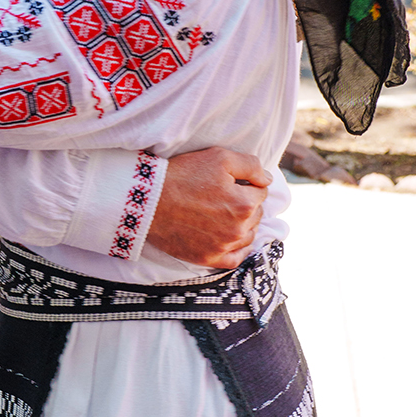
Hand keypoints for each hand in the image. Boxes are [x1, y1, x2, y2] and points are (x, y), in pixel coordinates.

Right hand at [146, 147, 269, 269]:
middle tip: (223, 195)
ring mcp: (224, 247)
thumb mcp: (219, 157)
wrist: (148, 200)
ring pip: (249, 235)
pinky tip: (230, 238)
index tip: (230, 181)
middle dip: (246, 203)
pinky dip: (237, 249)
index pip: (261, 192)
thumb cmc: (183, 175)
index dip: (247, 183)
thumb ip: (251, 165)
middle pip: (257, 214)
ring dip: (243, 224)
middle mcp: (238, 230)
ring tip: (224, 214)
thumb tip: (267, 180)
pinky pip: (236, 259)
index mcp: (245, 204)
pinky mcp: (209, 259)